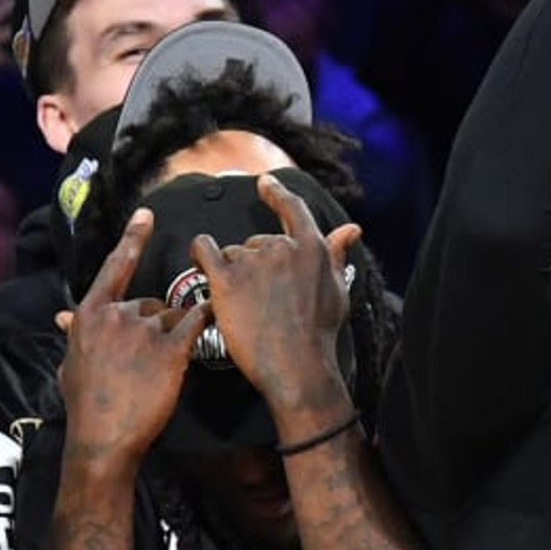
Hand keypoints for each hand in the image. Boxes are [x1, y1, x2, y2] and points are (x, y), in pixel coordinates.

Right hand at [55, 209, 206, 463]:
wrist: (103, 438)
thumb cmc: (86, 405)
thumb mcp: (71, 363)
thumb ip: (73, 334)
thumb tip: (63, 318)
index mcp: (90, 314)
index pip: (114, 267)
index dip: (132, 239)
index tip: (147, 214)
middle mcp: (117, 314)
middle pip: (150, 304)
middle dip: (155, 327)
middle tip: (145, 365)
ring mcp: (144, 329)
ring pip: (173, 318)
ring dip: (173, 338)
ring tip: (157, 372)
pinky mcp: (172, 348)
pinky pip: (196, 324)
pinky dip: (205, 323)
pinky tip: (211, 326)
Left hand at [189, 178, 361, 416]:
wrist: (296, 367)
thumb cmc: (319, 334)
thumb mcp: (337, 290)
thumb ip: (337, 254)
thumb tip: (351, 228)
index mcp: (312, 247)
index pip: (292, 208)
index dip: (276, 193)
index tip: (265, 182)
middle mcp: (282, 247)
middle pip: (257, 241)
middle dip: (254, 266)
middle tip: (261, 301)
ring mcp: (253, 261)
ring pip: (232, 253)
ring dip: (232, 273)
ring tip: (244, 306)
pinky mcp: (226, 279)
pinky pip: (204, 250)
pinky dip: (199, 253)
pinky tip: (199, 262)